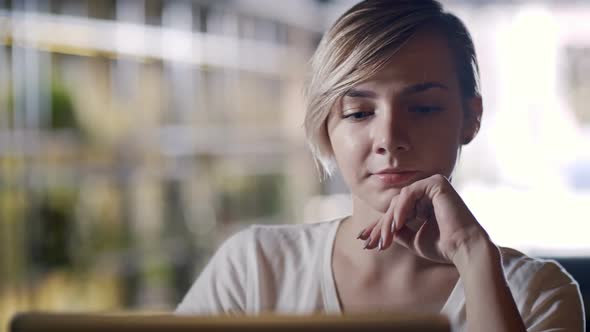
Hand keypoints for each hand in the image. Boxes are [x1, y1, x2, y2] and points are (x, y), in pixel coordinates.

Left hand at [358, 174, 489, 263]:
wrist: (464, 249)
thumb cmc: (442, 246)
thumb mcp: (412, 239)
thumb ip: (397, 231)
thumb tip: (377, 230)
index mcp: (423, 204)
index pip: (396, 211)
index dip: (379, 225)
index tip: (363, 239)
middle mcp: (427, 192)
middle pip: (395, 205)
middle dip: (381, 226)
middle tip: (370, 243)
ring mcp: (432, 185)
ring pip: (399, 200)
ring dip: (389, 221)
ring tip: (386, 238)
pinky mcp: (436, 183)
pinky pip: (409, 193)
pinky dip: (401, 209)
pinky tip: (397, 224)